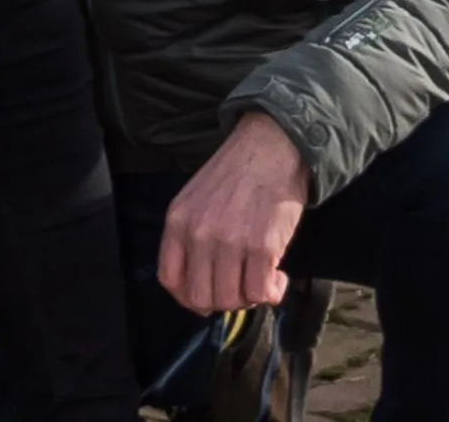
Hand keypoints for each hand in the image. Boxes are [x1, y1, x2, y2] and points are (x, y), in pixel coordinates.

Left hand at [159, 112, 311, 313]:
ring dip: (250, 298)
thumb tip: (200, 283)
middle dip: (223, 301)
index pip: (170, 280)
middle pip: (201, 297)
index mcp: (177, 221)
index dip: (189, 298)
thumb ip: (191, 237)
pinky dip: (272, 293)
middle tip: (241, 286)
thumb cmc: (235, 176)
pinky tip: (278, 277)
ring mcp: (229, 241)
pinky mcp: (262, 247)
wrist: (270, 147)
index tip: (209, 296)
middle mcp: (199, 234)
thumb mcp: (195, 200)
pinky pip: (261, 293)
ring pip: (232, 300)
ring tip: (261, 279)